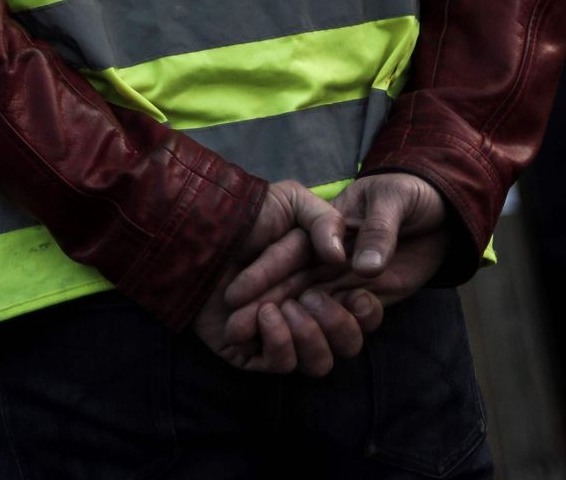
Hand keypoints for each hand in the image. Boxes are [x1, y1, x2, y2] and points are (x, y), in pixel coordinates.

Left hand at [192, 180, 376, 376]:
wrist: (198, 229)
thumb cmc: (245, 215)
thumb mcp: (291, 201)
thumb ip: (325, 220)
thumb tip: (340, 258)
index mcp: (325, 284)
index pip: (362, 316)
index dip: (366, 313)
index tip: (356, 294)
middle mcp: (306, 314)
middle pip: (347, 344)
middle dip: (338, 325)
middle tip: (310, 298)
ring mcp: (279, 334)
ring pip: (318, 362)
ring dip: (308, 336)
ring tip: (283, 306)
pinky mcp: (250, 350)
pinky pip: (280, 364)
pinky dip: (279, 341)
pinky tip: (264, 314)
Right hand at [222, 174, 451, 329]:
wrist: (442, 210)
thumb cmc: (408, 193)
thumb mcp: (392, 199)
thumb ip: (376, 230)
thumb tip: (359, 266)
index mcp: (318, 231)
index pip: (282, 254)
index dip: (259, 275)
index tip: (236, 296)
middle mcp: (322, 259)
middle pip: (285, 286)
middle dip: (261, 307)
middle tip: (238, 327)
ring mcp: (341, 280)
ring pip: (309, 308)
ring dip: (297, 323)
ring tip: (288, 329)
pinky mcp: (363, 297)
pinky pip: (342, 319)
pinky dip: (333, 330)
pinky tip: (322, 337)